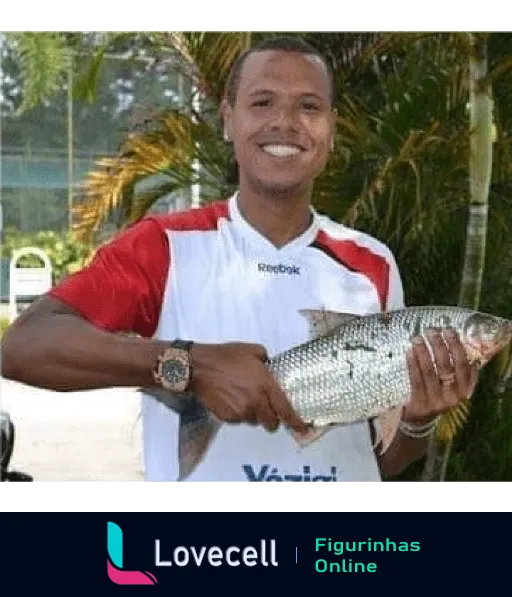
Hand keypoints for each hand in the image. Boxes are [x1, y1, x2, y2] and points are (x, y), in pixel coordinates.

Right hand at [189, 342, 308, 433]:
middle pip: (271, 422)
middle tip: (265, 406)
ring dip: (253, 413)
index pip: (285, 409)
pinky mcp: (228, 417)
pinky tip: (231, 398)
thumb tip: (270, 368)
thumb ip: (267, 361)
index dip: (296, 422)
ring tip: (242, 396)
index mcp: (265, 385)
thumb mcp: (253, 350)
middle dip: (271, 417)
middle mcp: (256, 402)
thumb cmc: (225, 357)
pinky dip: (238, 413)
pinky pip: (239, 420)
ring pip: (254, 421)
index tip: (303, 429)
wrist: (199, 367)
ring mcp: (241, 412)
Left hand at [403, 328, 478, 424]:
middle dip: (439, 346)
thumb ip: (459, 371)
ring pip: (430, 372)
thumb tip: (463, 345)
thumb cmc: (437, 395)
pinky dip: (412, 364)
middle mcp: (452, 396)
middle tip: (430, 331)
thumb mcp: (452, 386)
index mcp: (464, 390)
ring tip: (417, 338)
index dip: (456, 347)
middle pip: (446, 367)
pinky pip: (415, 380)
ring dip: (423, 352)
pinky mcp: (419, 402)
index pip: (463, 366)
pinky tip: (409, 352)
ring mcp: (435, 401)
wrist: (421, 419)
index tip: (448, 330)